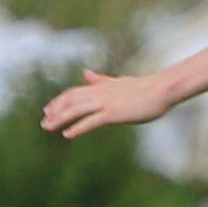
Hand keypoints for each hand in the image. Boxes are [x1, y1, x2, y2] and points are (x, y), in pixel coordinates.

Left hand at [42, 69, 176, 139]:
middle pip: (71, 100)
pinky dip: (78, 127)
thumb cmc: (146, 87)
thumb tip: (85, 72)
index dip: (60, 101)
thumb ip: (101, 80)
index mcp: (102, 86)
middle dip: (55, 110)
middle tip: (44, 121)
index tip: (48, 109)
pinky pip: (91, 121)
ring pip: (76, 109)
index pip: (74, 92)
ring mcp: (106, 102)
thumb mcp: (119, 82)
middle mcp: (100, 93)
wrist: (163, 89)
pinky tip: (67, 134)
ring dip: (60, 118)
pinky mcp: (114, 112)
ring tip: (48, 127)